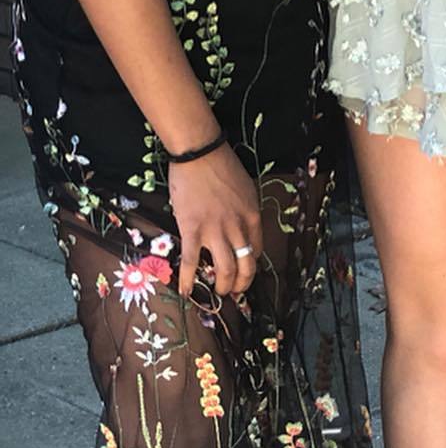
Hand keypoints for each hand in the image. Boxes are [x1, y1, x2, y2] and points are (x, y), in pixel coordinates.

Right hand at [168, 142, 262, 297]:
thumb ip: (243, 210)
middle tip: (236, 292)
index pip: (257, 250)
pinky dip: (188, 280)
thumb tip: (239, 226)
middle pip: (246, 265)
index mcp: (252, 216)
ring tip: (219, 293)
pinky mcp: (192, 230)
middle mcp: (238, 227)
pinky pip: (191, 261)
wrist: (200, 154)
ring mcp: (215, 230)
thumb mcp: (245, 188)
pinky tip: (186, 291)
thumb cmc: (222, 165)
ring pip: (225, 268)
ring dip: (224, 286)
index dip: (251, 265)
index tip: (244, 271)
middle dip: (242, 283)